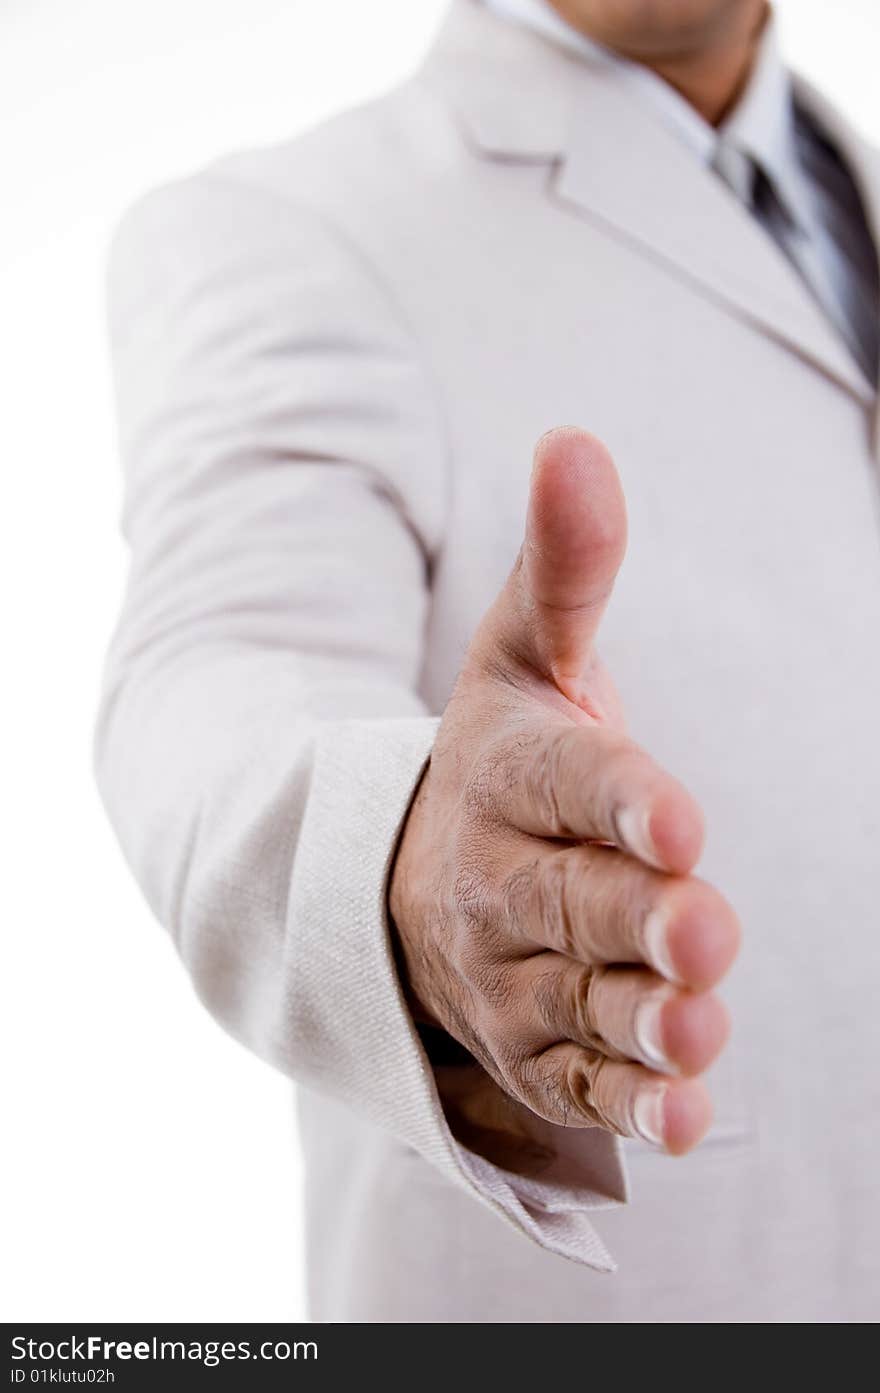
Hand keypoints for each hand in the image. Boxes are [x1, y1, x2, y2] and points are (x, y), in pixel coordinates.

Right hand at [390, 428, 739, 1152]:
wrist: (408, 881)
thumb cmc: (499, 760)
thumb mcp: (519, 657)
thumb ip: (566, 566)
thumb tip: (575, 438)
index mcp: (507, 773)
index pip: (564, 782)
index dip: (619, 797)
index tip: (676, 812)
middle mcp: (499, 877)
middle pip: (574, 901)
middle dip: (639, 918)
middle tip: (702, 925)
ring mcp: (512, 970)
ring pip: (581, 1000)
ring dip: (642, 1020)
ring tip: (697, 1030)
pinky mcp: (532, 1044)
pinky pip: (577, 1078)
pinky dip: (627, 1104)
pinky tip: (684, 1115)